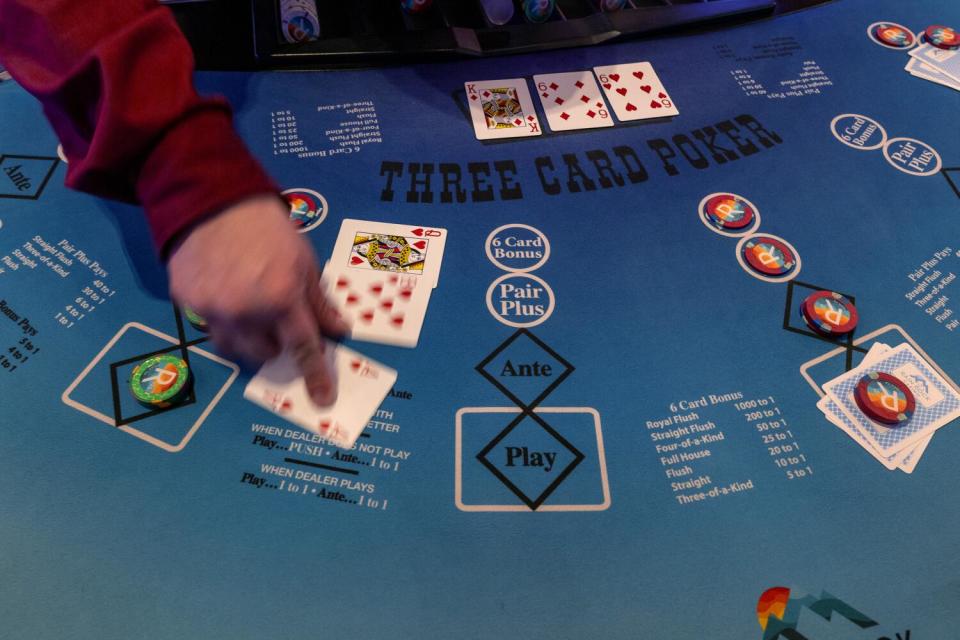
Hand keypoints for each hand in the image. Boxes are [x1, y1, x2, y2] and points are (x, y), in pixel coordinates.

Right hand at [167, 194, 347, 404]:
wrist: (212, 200)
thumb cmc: (268, 228)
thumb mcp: (304, 261)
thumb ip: (319, 301)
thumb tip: (337, 330)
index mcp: (281, 299)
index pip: (303, 348)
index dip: (315, 375)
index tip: (323, 398)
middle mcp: (245, 312)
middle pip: (264, 354)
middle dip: (276, 346)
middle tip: (279, 323)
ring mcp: (211, 309)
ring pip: (233, 347)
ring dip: (248, 340)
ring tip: (252, 312)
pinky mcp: (185, 301)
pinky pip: (208, 324)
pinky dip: (222, 318)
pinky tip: (225, 292)